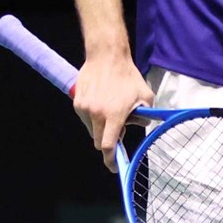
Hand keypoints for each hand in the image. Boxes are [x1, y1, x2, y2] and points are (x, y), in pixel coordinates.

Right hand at [72, 53, 154, 168]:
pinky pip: (85, 118)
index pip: (108, 145)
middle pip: (98, 142)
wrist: (106, 56)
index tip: (115, 167)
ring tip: (110, 110)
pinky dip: (93, 117)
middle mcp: (96, 114)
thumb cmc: (127, 76)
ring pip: (91, 130)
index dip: (111, 160)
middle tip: (118, 129)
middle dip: (108, 142)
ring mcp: (84, 108)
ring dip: (100, 128)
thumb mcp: (145, 96)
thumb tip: (142, 127)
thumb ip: (146, 115)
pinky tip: (101, 103)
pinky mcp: (77, 102)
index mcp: (114, 115)